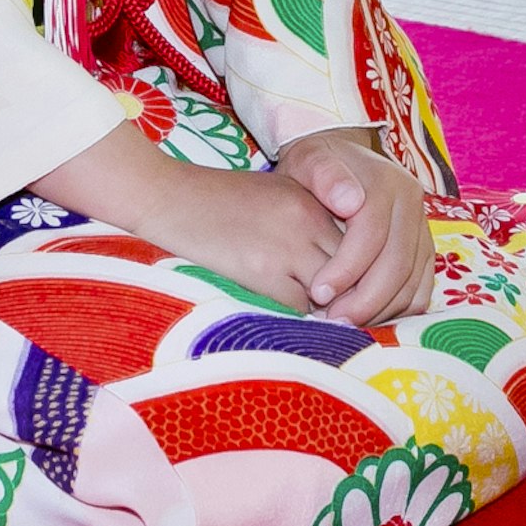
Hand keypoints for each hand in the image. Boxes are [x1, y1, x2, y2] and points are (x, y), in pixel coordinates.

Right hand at [37, 128, 342, 311]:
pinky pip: (299, 308)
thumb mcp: (272, 197)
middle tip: (345, 321)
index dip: (358, 275)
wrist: (166, 196)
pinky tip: (290, 327)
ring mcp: (287, 245)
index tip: (353, 297)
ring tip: (320, 329)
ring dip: (328, 313)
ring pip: (333, 293)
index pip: (359, 245)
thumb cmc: (214, 202)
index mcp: (312, 200)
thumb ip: (308, 225)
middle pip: (354, 270)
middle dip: (351, 297)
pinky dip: (299, 322)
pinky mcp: (262, 271)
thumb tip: (335, 273)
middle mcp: (308, 219)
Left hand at [276, 130, 435, 326]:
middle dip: (364, 299)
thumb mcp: (310, 160)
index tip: (317, 293)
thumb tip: (350, 202)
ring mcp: (423, 226)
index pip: (372, 234)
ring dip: (381, 309)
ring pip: (413, 281)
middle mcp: (412, 203)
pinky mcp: (425, 247)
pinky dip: (398, 308)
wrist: (342, 156)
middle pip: (398, 264)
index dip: (346, 269)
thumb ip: (325, 176)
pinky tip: (368, 316)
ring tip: (345, 322)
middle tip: (332, 320)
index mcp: (385, 182)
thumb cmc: (317, 164)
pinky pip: (422, 287)